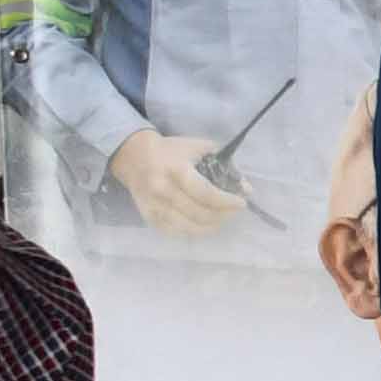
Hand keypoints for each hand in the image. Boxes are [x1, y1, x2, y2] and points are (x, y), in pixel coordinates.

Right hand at [104, 126, 242, 237]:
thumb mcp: (199, 148)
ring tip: (221, 219)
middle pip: (200, 213)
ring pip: (189, 227)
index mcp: (176, 170)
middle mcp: (163, 190)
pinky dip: (193, 231)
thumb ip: (225, 165)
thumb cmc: (171, 151)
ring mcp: (154, 206)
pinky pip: (175, 232)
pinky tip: (203, 223)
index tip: (241, 203)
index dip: (227, 202)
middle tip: (233, 211)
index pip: (206, 193)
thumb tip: (246, 188)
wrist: (133, 156)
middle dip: (223, 215)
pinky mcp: (149, 217)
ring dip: (211, 226)